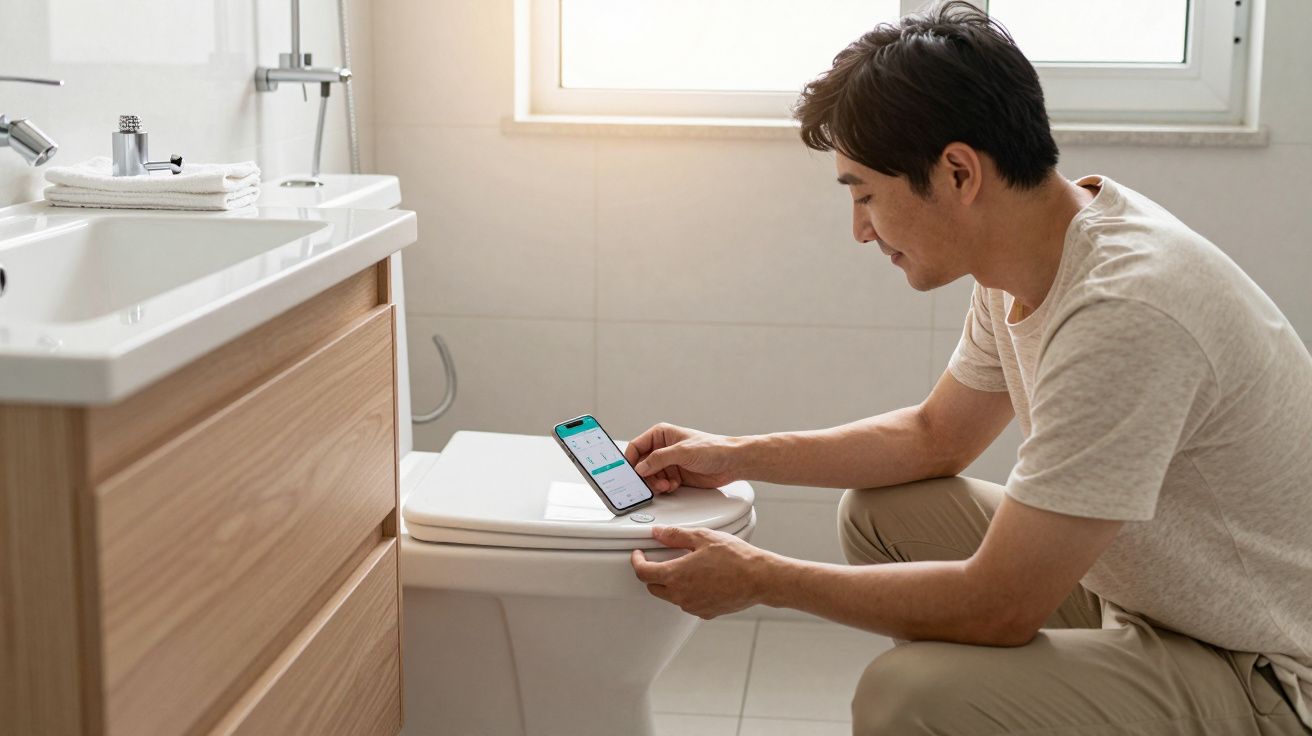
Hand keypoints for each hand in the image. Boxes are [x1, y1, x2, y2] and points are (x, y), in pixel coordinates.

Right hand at [623, 422, 743, 492]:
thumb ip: (659, 459)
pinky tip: (673, 486)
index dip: (630, 460)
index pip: (636, 447)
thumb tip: (641, 467)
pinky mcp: (676, 475)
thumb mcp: (683, 451)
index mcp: (661, 435)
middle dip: (645, 475)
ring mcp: (669, 463)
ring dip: (656, 483)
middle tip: (650, 483)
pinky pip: (661, 484)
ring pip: (651, 476)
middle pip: (642, 465)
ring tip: (666, 485)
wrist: (732, 463)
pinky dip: (665, 487)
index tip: (628, 473)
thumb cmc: (713, 448)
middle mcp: (663, 448)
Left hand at [630, 526, 776, 618]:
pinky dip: (688, 592)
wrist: (760, 578)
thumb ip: (675, 535)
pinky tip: (702, 580)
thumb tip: (658, 533)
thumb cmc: (735, 558)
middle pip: (654, 587)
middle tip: (661, 559)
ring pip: (671, 596)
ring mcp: (693, 606)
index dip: (637, 562)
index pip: (643, 572)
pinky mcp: (706, 612)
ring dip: (672, 583)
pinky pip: (689, 602)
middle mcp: (681, 595)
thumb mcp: (703, 537)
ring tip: (688, 567)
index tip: (639, 555)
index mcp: (676, 575)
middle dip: (653, 573)